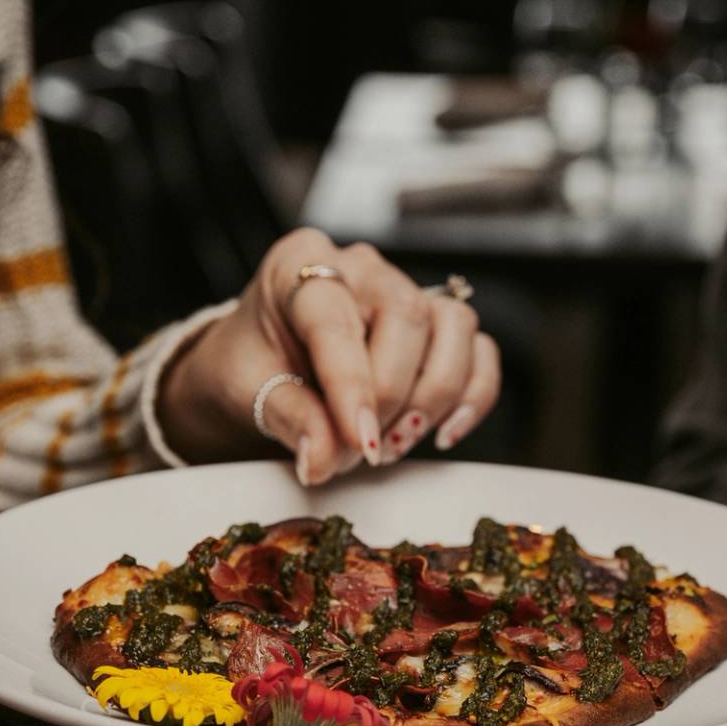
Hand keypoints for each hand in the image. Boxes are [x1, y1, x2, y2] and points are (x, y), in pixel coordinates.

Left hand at [156, 229, 500, 483]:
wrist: (261, 367)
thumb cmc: (251, 366)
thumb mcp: (247, 390)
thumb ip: (288, 419)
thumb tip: (322, 460)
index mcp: (300, 265)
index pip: (337, 321)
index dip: (352, 386)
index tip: (359, 443)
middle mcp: (361, 267)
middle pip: (407, 317)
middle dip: (392, 397)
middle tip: (363, 453)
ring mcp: (407, 289)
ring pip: (454, 327)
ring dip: (434, 397)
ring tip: (392, 444)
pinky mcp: (438, 323)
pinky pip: (479, 350)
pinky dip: (472, 396)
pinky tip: (441, 434)